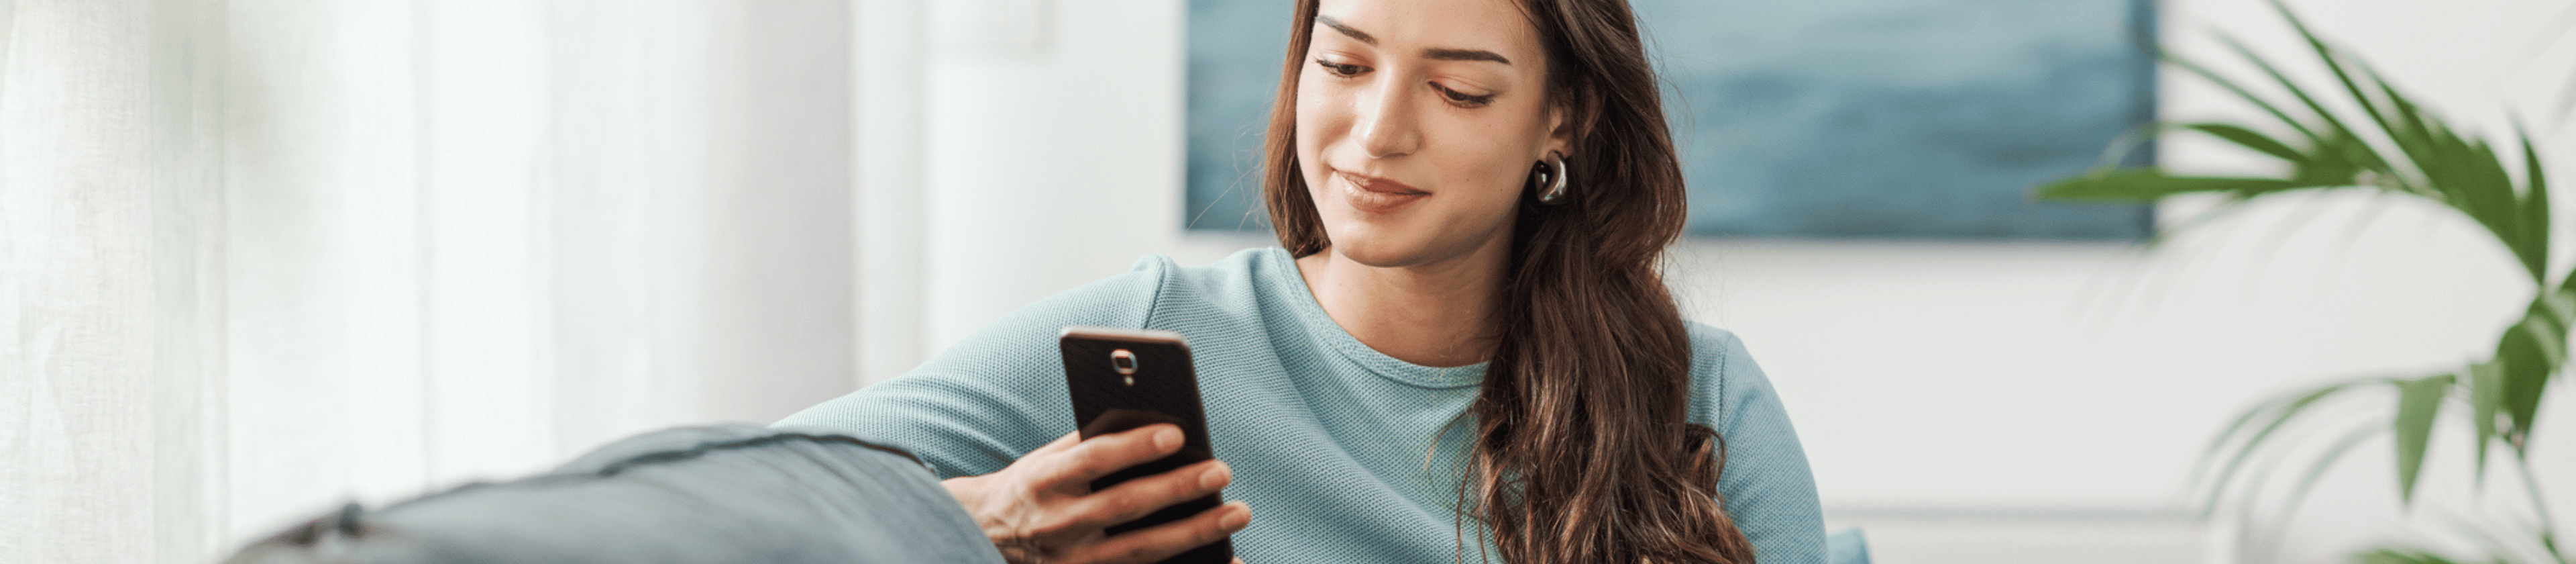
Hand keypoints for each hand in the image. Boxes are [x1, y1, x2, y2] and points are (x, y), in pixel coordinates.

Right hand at [943, 424, 1252, 563]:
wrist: (987, 537)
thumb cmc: (1034, 486)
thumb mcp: (1048, 458)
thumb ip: (1091, 443)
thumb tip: (1153, 422)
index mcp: (1044, 481)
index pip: (1093, 460)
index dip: (1134, 447)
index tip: (1177, 433)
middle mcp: (1057, 525)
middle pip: (1124, 507)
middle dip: (1176, 489)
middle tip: (1221, 471)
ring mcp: (1073, 562)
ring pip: (1140, 550)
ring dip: (1193, 533)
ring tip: (1236, 513)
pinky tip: (1225, 559)